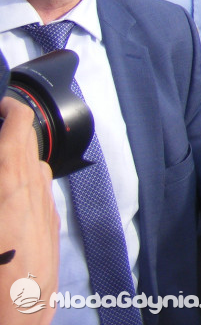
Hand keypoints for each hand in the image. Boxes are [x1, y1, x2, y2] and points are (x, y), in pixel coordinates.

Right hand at [0, 98, 58, 322]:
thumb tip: (2, 160)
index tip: (2, 104)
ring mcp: (46, 222)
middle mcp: (34, 202)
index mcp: (9, 193)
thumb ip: (5, 179)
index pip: (17, 135)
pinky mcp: (50, 242)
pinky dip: (28, 188)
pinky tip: (9, 199)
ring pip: (39, 176)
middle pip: (30, 153)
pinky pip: (43, 201)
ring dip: (20, 162)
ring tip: (0, 160)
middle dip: (13, 136)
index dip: (11, 113)